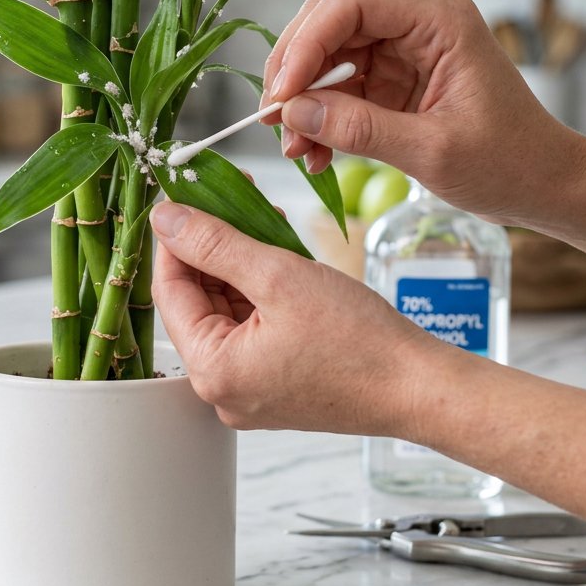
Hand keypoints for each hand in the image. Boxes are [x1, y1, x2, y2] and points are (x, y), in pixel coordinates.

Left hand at [150, 200, 439, 433]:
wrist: (419, 387)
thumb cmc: (358, 341)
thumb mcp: (278, 276)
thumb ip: (215, 243)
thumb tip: (166, 218)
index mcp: (212, 370)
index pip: (169, 292)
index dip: (174, 239)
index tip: (180, 199)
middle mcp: (222, 388)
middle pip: (197, 301)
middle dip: (212, 247)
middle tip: (225, 197)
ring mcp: (249, 388)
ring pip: (227, 310)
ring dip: (238, 263)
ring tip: (259, 217)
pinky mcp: (275, 383)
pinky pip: (253, 327)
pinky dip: (260, 290)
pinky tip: (276, 252)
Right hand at [260, 0, 585, 228]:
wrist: (542, 186)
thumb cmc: (509, 163)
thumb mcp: (432, 150)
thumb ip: (359, 129)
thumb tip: (293, 114)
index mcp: (438, 20)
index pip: (351, 2)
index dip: (306, 42)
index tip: (283, 94)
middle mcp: (416, 27)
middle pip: (329, 23)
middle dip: (294, 70)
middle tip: (273, 119)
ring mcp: (401, 55)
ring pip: (326, 60)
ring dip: (301, 103)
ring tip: (293, 149)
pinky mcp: (392, 85)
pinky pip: (338, 92)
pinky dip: (318, 121)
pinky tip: (313, 155)